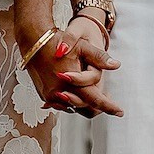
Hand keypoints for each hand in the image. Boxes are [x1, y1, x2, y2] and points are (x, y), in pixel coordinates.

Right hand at [12, 0, 122, 117]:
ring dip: (84, 103)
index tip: (120, 112)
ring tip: (95, 96)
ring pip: (73, 107)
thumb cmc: (58, 42)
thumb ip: (99, 58)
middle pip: (84, 108)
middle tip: (109, 101)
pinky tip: (77, 93)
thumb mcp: (81, 47)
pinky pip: (62, 104)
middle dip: (98, 106)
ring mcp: (50, 97)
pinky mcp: (44, 96)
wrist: (33, 41)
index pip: (95, 100)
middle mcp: (60, 94)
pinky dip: (71, 100)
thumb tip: (116, 65)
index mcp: (72, 84)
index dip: (109, 106)